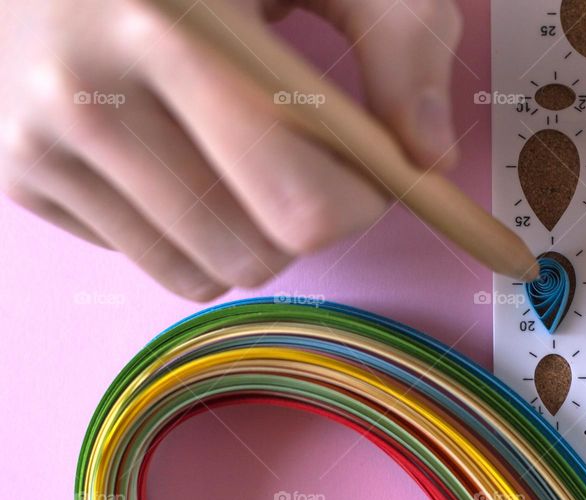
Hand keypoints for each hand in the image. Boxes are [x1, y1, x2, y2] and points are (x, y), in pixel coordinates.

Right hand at [0, 0, 462, 298]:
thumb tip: (430, 157)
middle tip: (309, 158)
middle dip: (310, 221)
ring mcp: (39, 138)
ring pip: (205, 272)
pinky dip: (190, 231)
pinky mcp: (16, 171)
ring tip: (248, 159)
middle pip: (258, 251)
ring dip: (254, 234)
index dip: (363, 199)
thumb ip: (402, 40)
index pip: (301, 200)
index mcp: (175, 27)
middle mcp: (88, 91)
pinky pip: (152, 261)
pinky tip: (184, 162)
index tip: (372, 164)